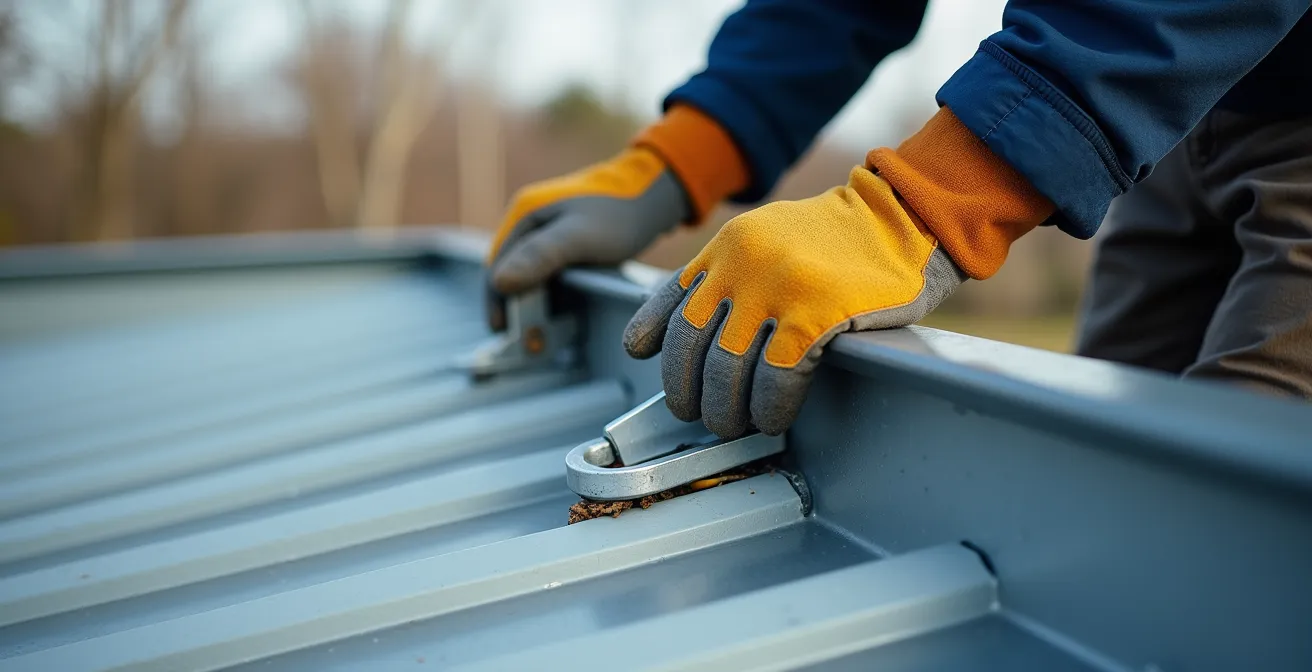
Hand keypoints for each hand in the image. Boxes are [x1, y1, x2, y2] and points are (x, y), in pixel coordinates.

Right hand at [485, 148, 688, 329]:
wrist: (655, 196)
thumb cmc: (620, 213)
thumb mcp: (579, 237)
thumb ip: (540, 256)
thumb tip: (500, 283)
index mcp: (525, 214)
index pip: (497, 264)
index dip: (497, 300)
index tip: (502, 330)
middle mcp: (532, 221)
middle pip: (511, 271)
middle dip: (514, 305)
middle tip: (522, 337)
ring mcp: (549, 231)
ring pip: (529, 274)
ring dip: (531, 302)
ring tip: (538, 331)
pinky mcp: (567, 242)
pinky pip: (549, 273)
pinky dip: (549, 294)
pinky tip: (558, 313)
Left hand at [622, 167, 965, 438]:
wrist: (904, 218)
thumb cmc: (842, 238)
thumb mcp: (770, 234)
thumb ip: (731, 268)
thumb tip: (697, 319)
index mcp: (729, 244)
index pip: (671, 295)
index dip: (649, 332)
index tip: (640, 355)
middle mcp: (743, 263)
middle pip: (691, 343)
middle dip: (686, 389)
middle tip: (697, 412)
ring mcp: (778, 288)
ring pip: (727, 368)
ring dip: (725, 409)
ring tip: (733, 425)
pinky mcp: (816, 314)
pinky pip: (776, 377)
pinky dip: (769, 407)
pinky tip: (773, 419)